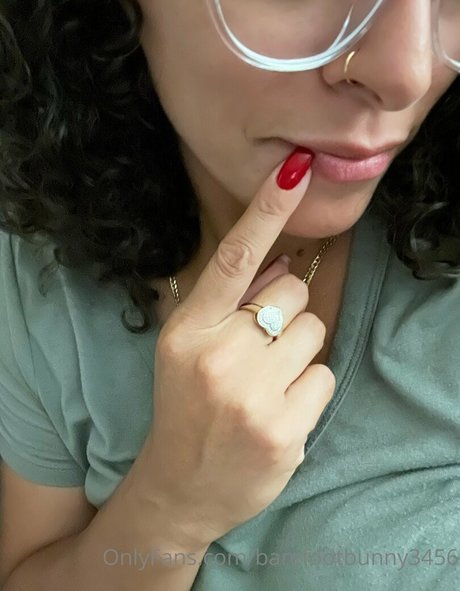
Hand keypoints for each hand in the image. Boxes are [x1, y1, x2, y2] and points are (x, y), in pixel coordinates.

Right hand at [147, 154, 335, 545]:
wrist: (180, 486)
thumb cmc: (185, 406)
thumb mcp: (188, 349)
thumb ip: (229, 302)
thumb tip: (279, 261)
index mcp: (187, 330)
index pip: (234, 257)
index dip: (266, 209)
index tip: (295, 169)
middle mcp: (216, 357)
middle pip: (292, 294)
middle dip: (285, 315)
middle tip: (258, 352)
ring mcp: (250, 396)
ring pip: (314, 334)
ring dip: (299, 354)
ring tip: (267, 384)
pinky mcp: (283, 430)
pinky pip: (324, 377)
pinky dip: (308, 391)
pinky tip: (279, 411)